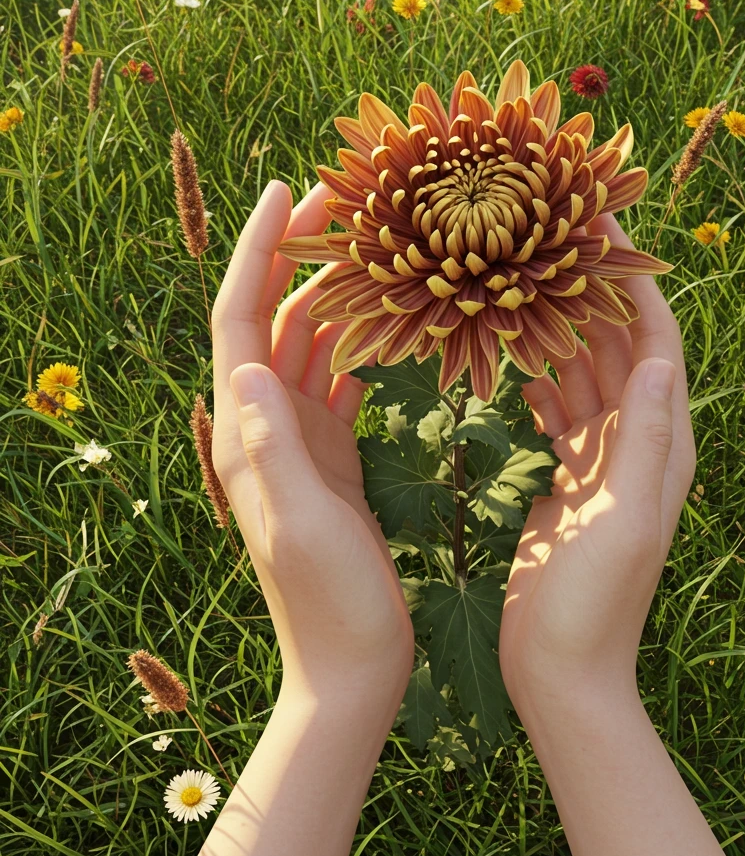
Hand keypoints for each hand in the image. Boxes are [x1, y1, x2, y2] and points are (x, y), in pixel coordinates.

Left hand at [211, 180, 414, 705]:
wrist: (350, 665)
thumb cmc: (329, 604)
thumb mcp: (301, 525)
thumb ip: (274, 449)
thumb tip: (249, 366)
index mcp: (249, 433)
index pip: (241, 318)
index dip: (258, 250)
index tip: (287, 190)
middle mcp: (264, 425)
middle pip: (274, 314)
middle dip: (300, 252)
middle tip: (346, 198)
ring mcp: (297, 438)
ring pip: (308, 339)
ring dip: (332, 286)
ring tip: (373, 237)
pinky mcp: (329, 454)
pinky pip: (339, 376)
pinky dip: (360, 335)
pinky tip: (391, 311)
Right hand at [498, 212, 695, 708]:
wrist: (562, 673)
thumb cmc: (592, 605)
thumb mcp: (624, 520)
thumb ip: (644, 441)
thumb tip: (658, 356)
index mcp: (659, 446)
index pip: (655, 341)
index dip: (632, 280)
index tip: (601, 222)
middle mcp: (636, 443)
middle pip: (617, 344)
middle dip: (589, 287)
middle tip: (549, 231)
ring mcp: (600, 459)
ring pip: (581, 370)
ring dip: (558, 322)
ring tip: (521, 271)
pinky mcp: (566, 476)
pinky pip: (554, 406)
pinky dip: (534, 371)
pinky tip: (505, 344)